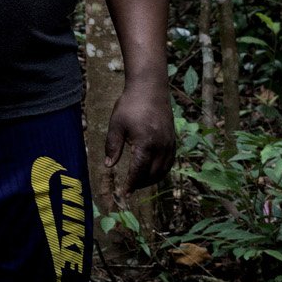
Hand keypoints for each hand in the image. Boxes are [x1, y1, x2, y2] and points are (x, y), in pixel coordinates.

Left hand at [104, 78, 175, 197]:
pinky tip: (151, 170)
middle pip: (153, 174)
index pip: (138, 171)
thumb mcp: (116, 125)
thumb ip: (113, 146)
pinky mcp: (173, 140)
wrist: (150, 88)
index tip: (124, 194)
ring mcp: (169, 143)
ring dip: (151, 179)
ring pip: (163, 170)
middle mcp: (161, 146)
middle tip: (129, 187)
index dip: (131, 184)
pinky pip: (170, 162)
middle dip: (141, 184)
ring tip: (139, 181)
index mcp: (145, 143)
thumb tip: (108, 165)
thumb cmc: (130, 104)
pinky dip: (161, 170)